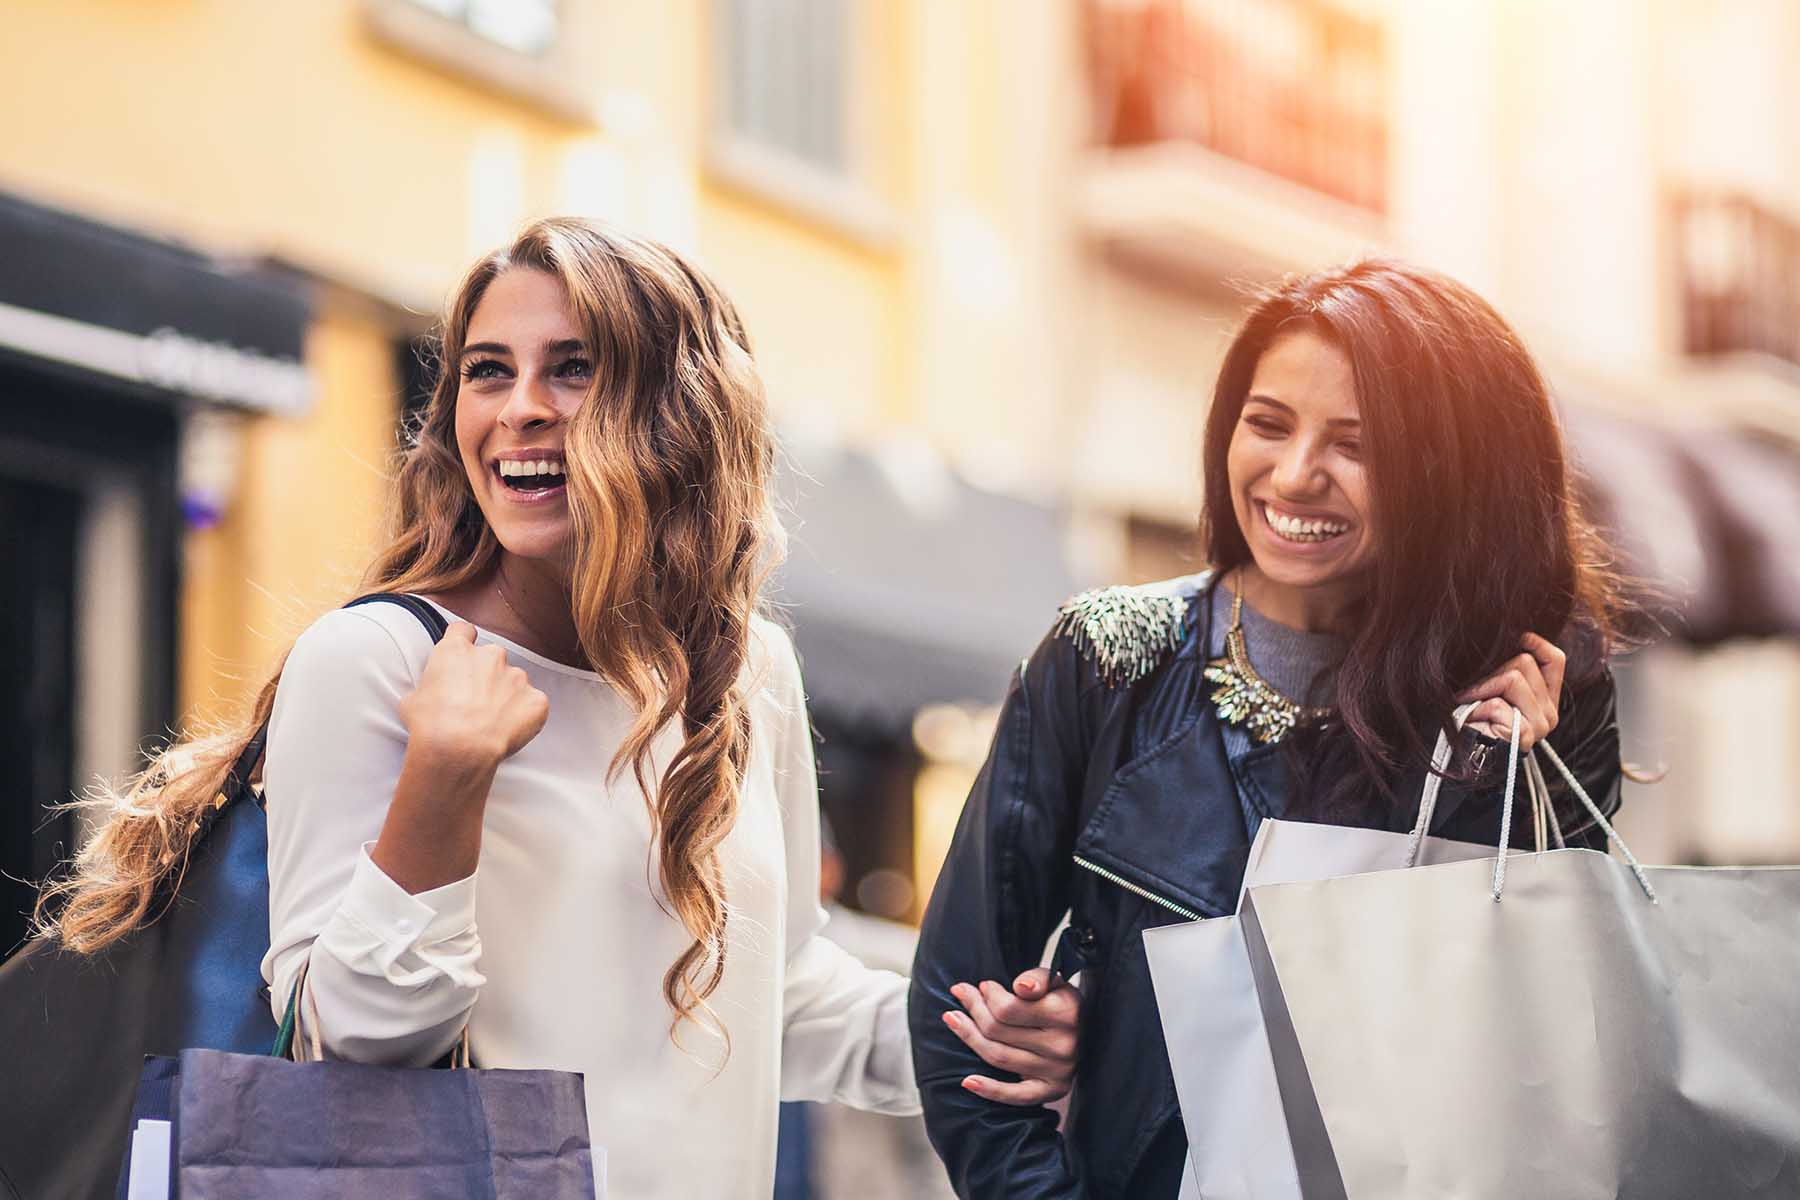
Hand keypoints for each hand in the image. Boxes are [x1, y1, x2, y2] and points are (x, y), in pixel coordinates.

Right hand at [397, 623, 549, 771]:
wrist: (458, 749)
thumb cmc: (429, 725)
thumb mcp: (411, 701)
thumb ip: (426, 689)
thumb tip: (426, 697)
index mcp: (457, 651)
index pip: (463, 631)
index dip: (462, 642)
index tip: (461, 657)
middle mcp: (490, 656)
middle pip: (491, 658)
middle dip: (486, 675)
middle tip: (474, 702)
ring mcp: (516, 677)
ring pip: (513, 682)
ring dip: (505, 696)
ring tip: (491, 722)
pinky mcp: (535, 699)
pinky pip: (532, 704)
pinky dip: (524, 715)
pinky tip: (508, 731)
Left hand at [942, 967, 1080, 1105]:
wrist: (1090, 1031)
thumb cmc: (1063, 1003)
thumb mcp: (1056, 982)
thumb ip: (1039, 977)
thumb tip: (1021, 986)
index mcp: (1066, 1013)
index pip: (1009, 1008)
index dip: (989, 995)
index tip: (983, 986)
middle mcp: (1063, 1045)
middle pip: (998, 1031)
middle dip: (974, 1009)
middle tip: (962, 994)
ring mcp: (1058, 1071)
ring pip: (998, 1056)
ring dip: (969, 1037)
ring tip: (953, 1019)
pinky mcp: (1052, 1090)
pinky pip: (1016, 1096)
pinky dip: (989, 1090)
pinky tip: (967, 1080)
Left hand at [1456, 632, 1565, 749]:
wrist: (1464, 754)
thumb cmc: (1474, 719)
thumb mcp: (1494, 689)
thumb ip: (1507, 670)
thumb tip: (1510, 640)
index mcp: (1546, 700)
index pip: (1556, 660)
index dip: (1538, 643)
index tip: (1520, 636)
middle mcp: (1549, 713)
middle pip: (1525, 663)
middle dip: (1492, 671)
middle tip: (1475, 691)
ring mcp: (1539, 725)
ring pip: (1513, 678)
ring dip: (1482, 688)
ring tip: (1472, 703)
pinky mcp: (1524, 734)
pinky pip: (1498, 703)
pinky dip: (1478, 707)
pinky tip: (1474, 718)